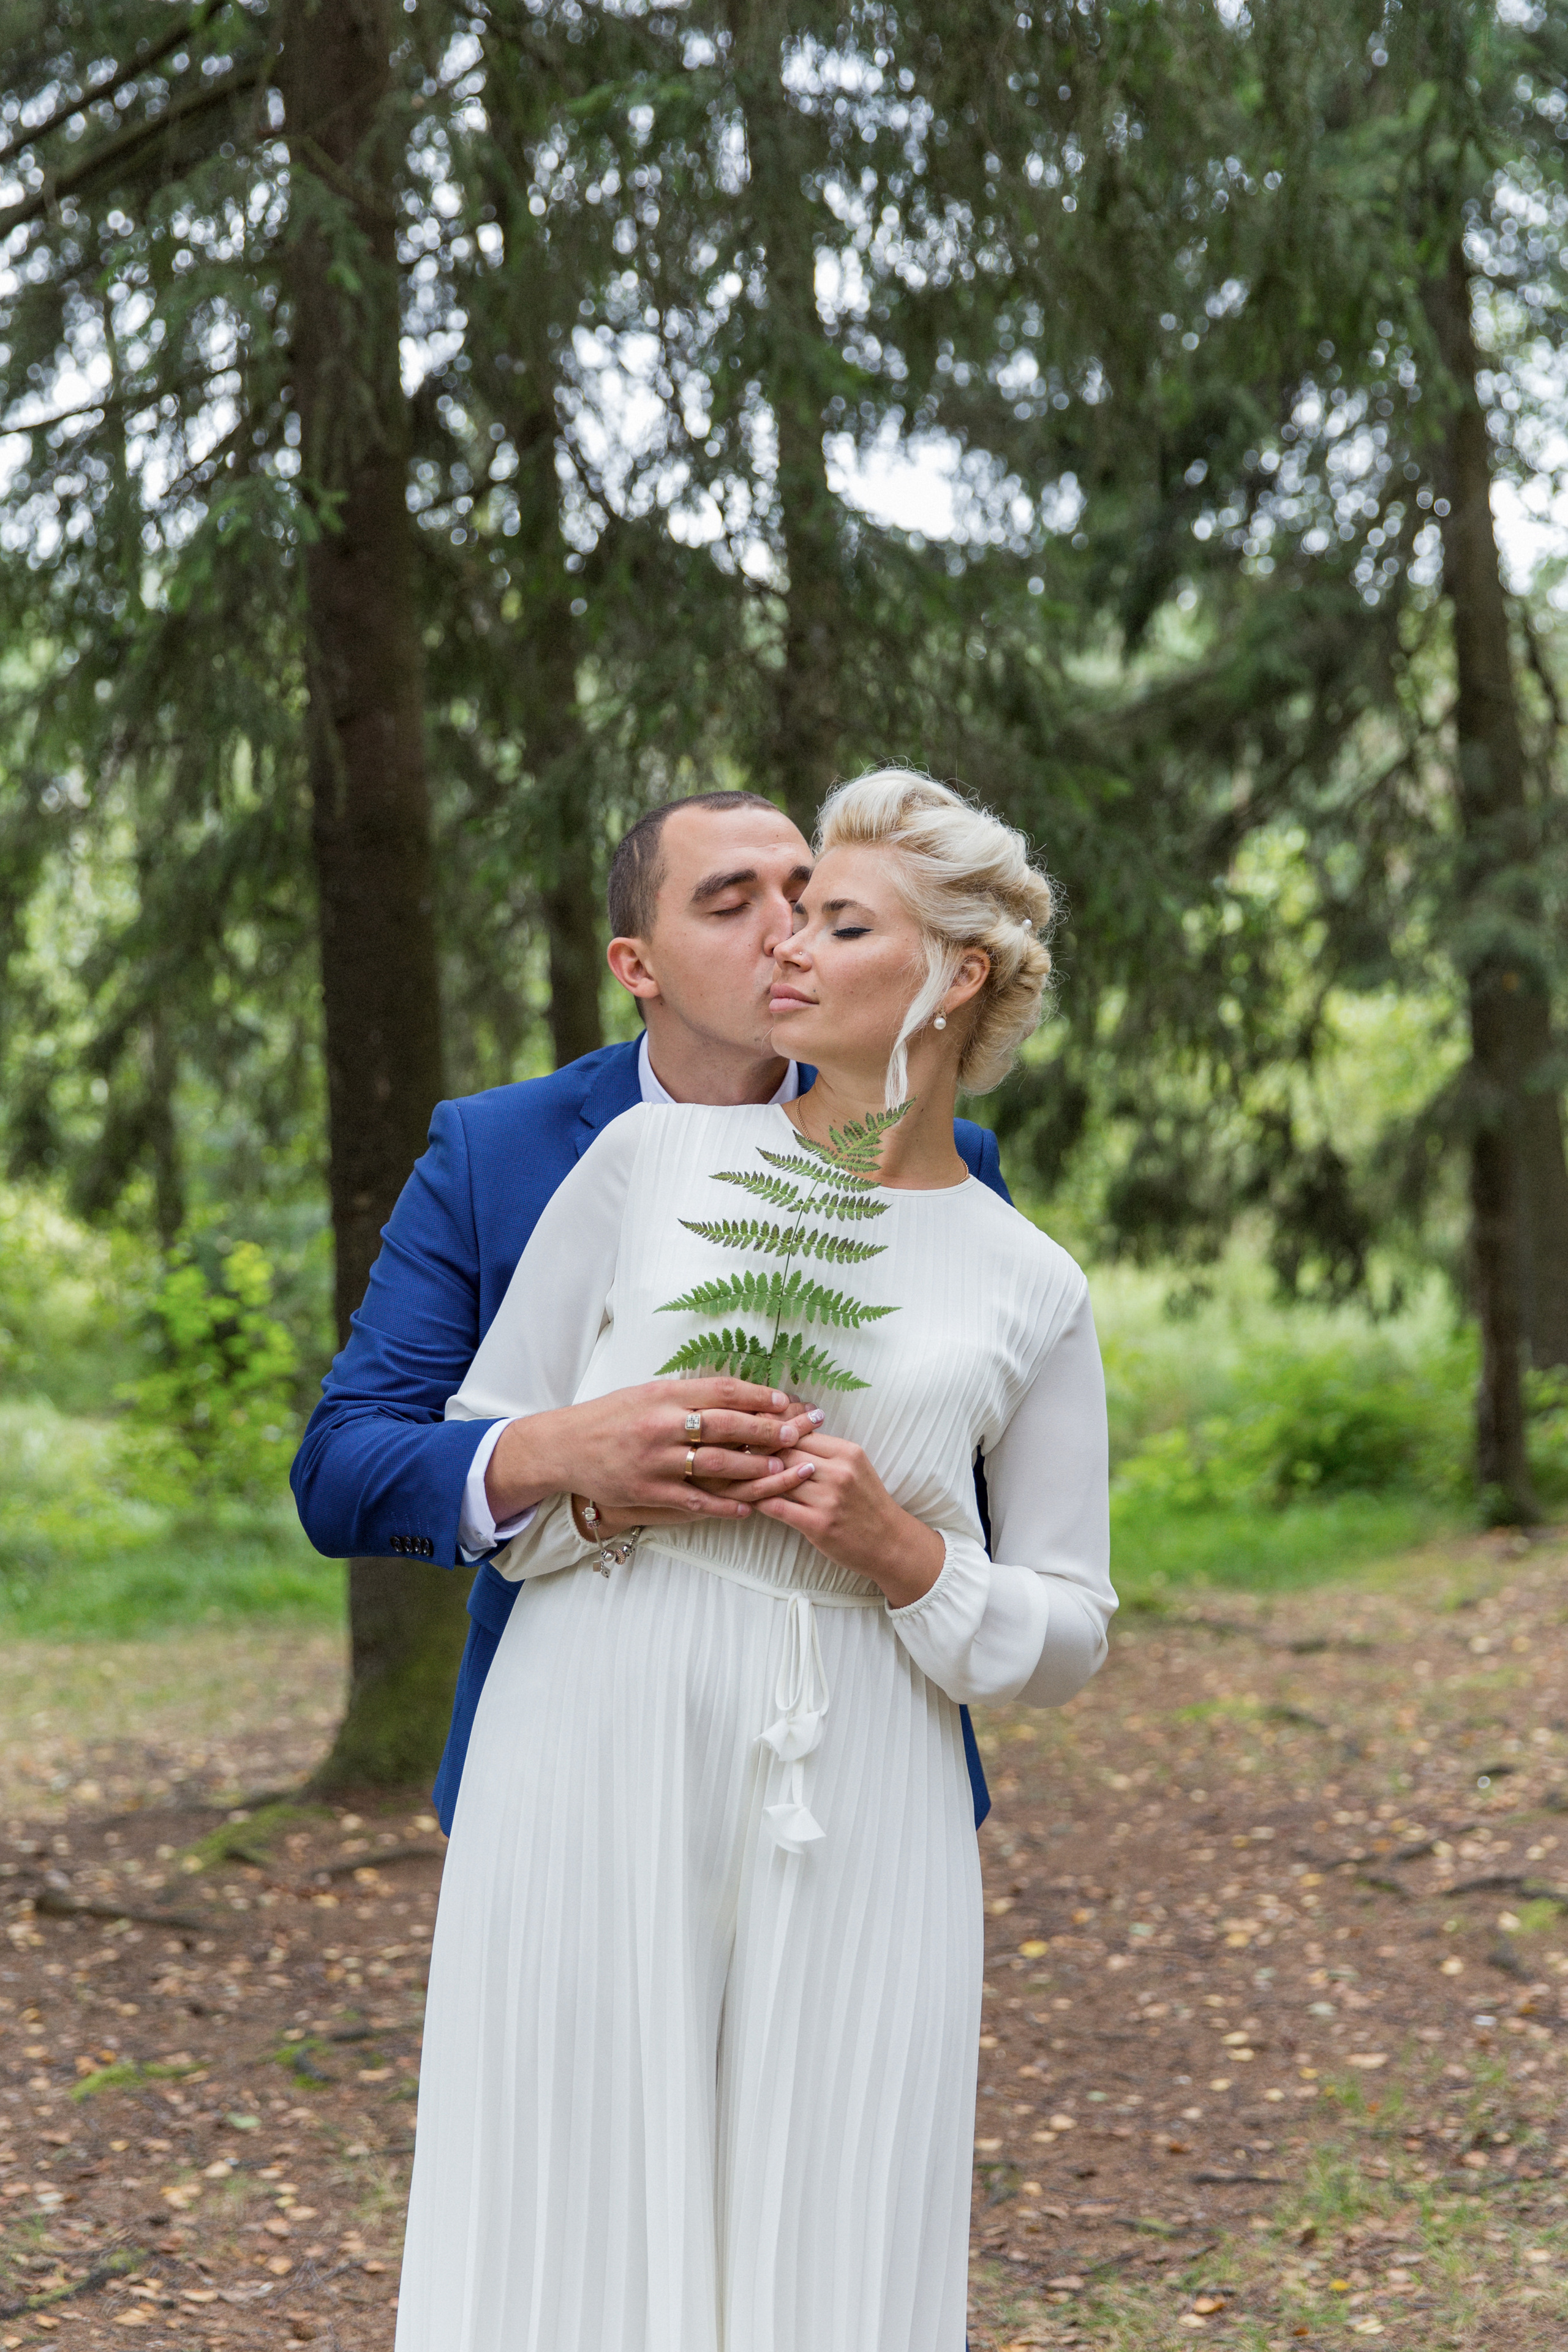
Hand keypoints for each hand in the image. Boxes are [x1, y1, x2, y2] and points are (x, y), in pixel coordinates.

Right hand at [485, 1377, 825, 1525]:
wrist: (565, 1447)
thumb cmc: (611, 1416)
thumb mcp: (647, 1392)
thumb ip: (687, 1394)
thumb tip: (736, 1392)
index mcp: (665, 1393)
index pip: (723, 1390)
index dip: (760, 1396)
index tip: (788, 1402)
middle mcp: (662, 1424)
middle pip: (728, 1425)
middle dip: (771, 1430)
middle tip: (803, 1434)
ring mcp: (655, 1459)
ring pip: (717, 1464)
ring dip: (756, 1468)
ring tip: (787, 1470)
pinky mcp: (648, 1490)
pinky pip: (695, 1501)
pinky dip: (725, 1506)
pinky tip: (750, 1508)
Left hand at [754, 1431, 944, 1607]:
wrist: (889, 1543)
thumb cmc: (867, 1504)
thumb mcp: (854, 1467)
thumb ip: (824, 1451)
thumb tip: (785, 1432)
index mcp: (848, 1452)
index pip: (800, 1431)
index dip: (774, 1431)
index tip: (753, 1430)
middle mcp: (839, 1472)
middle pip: (786, 1451)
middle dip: (759, 1449)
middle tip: (736, 1448)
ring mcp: (828, 1499)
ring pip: (779, 1477)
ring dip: (755, 1474)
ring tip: (735, 1470)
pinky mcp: (818, 1525)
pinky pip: (778, 1506)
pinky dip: (759, 1500)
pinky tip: (746, 1497)